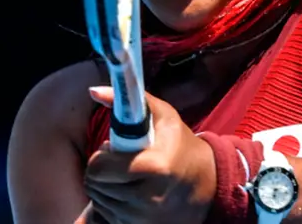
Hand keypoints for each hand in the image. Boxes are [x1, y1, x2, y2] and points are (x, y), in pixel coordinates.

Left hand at [75, 86, 216, 223]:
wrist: (207, 183)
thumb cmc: (180, 144)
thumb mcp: (162, 115)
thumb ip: (128, 100)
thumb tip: (94, 91)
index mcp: (154, 167)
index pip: (99, 169)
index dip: (100, 158)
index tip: (112, 151)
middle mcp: (148, 198)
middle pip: (95, 186)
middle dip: (100, 173)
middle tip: (118, 164)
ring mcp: (144, 218)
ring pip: (100, 202)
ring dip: (105, 189)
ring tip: (125, 178)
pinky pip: (108, 217)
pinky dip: (112, 205)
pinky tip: (127, 193)